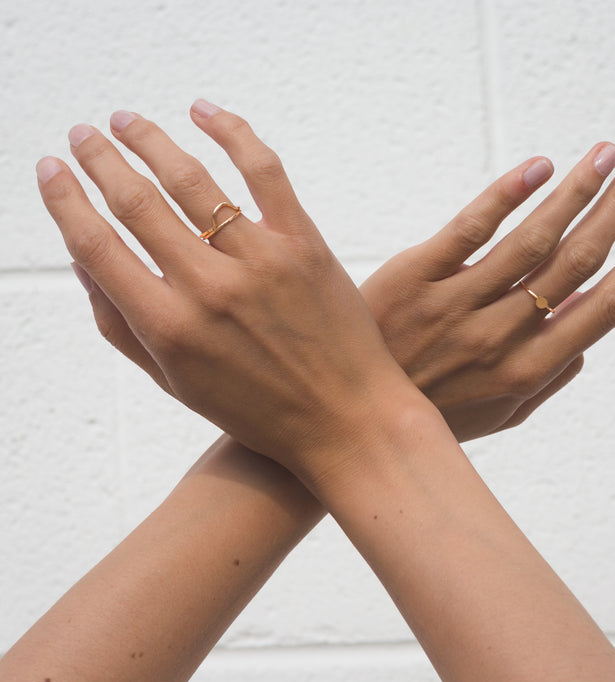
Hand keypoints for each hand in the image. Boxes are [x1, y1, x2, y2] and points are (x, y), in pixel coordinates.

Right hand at [37, 102, 412, 479]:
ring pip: (192, 179)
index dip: (65, 200)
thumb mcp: (177, 384)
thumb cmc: (259, 410)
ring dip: (150, 141)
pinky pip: (264, 171)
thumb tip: (84, 265)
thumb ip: (123, 327)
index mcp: (170, 329)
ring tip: (126, 121)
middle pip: (137, 202)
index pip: (97, 246)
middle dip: (100, 160)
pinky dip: (232, 132)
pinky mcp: (304, 244)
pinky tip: (203, 110)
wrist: (345, 420)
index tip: (51, 170)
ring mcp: (261, 261)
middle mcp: (209, 288)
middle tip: (83, 133)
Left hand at [362, 144, 614, 439]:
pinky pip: (469, 229)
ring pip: (531, 239)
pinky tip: (539, 167)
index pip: (605, 308)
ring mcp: (456, 304)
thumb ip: (546, 380)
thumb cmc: (431, 413)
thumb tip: (587, 340)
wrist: (348, 415)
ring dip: (576, 191)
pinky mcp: (414, 277)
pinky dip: (507, 194)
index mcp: (528, 370)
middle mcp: (500, 336)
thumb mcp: (496, 415)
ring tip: (607, 154)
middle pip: (575, 261)